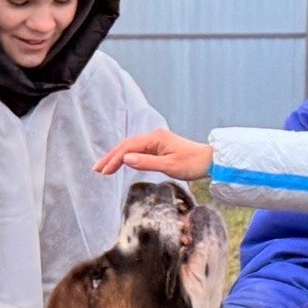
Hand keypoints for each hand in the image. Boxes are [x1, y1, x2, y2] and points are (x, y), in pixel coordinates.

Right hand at [97, 129, 212, 179]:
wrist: (210, 161)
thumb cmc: (192, 164)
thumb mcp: (169, 165)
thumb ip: (146, 162)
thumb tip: (126, 159)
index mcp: (155, 138)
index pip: (129, 148)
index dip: (115, 159)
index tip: (104, 171)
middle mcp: (154, 136)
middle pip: (127, 146)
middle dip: (111, 157)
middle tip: (97, 169)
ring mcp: (156, 141)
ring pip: (132, 148)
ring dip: (118, 158)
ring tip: (105, 168)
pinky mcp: (159, 147)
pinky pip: (138, 151)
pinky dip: (128, 158)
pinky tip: (121, 164)